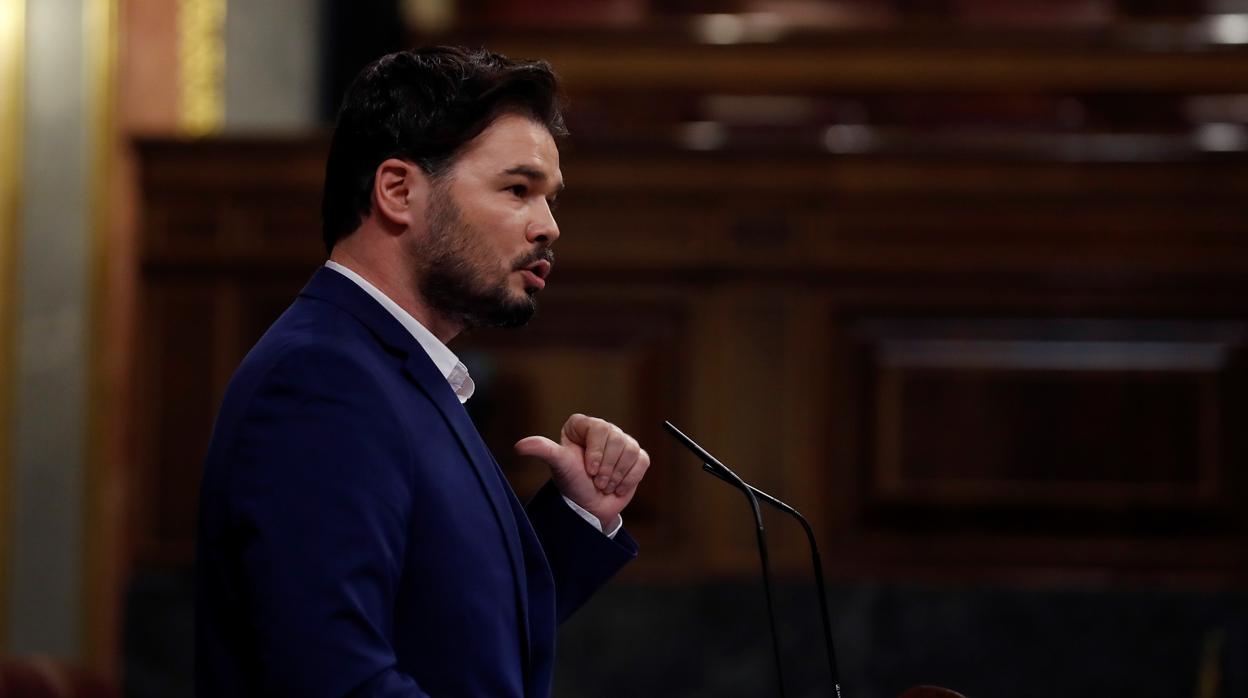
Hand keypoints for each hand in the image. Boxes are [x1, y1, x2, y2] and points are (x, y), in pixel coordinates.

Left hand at [514, 414, 649, 528]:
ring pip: (631, 451)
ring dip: (617, 475)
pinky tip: (617, 486)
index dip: (597, 452)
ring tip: (604, 485)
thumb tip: (519, 446)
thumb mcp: (558, 465)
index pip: (600, 428)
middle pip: (618, 440)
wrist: (589, 507)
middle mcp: (604, 430)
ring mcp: (623, 442)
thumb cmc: (572, 483)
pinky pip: (642, 461)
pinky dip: (630, 478)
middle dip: (607, 468)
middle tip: (596, 481)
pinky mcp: (637, 457)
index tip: (588, 470)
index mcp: (583, 426)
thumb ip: (543, 451)